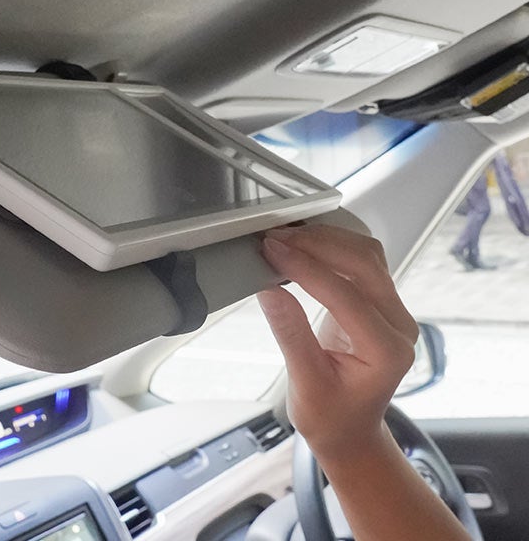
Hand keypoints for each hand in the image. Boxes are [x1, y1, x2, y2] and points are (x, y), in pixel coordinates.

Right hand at [257, 224, 418, 459]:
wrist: (349, 429)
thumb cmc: (331, 417)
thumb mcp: (305, 383)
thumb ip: (290, 333)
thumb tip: (268, 289)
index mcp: (387, 350)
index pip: (345, 295)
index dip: (305, 268)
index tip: (272, 251)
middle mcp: (398, 325)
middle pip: (363, 264)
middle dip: (317, 245)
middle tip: (275, 239)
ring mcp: (393, 312)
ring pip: (366, 255)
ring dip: (326, 240)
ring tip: (285, 237)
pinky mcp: (379, 303)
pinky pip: (361, 262)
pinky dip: (332, 247)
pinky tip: (303, 245)